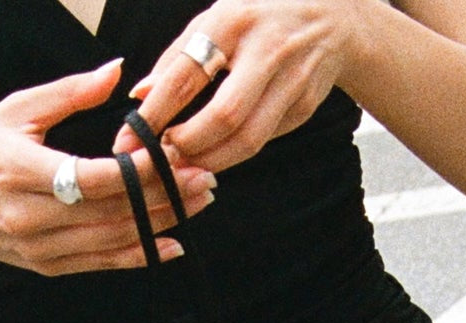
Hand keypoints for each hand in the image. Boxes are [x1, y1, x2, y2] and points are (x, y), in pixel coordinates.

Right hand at [0, 58, 217, 274]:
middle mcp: (32, 216)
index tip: (175, 154)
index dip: (139, 169)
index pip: (93, 176)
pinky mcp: (50, 267)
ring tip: (196, 203)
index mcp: (21, 170)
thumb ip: (69, 93)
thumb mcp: (14, 110)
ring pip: (113, 239)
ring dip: (161, 224)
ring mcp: (42, 247)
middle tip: (203, 179)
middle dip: (164, 196)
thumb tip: (118, 71)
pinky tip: (172, 244)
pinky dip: (141, 256)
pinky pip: (103, 263)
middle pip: (112, 210)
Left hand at [109, 0, 362, 172]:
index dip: (156, 112)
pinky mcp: (305, 105)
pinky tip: (217, 154)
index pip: (186, 74)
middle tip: (165, 156)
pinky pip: (265, 139)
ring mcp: (292, 81)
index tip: (133, 137)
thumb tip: (141, 95)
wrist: (332, 17)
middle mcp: (267, 50)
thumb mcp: (218, 17)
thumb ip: (178, 55)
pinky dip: (236, 152)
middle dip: (189, 144)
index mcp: (234, 20)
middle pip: (224, 116)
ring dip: (212, 159)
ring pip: (248, 139)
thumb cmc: (260, 17)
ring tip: (187, 163)